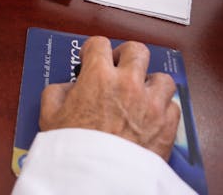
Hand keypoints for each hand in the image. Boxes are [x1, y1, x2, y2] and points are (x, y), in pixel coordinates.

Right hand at [39, 36, 180, 159]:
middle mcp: (128, 84)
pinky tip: (152, 116)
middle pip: (137, 50)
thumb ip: (56, 92)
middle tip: (120, 67)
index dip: (93, 50)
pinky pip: (173, 107)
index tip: (92, 58)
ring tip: (141, 93)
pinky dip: (164, 109)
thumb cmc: (75, 149)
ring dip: (151, 83)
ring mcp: (151, 104)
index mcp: (98, 77)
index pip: (100, 43)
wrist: (97, 180)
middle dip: (127, 55)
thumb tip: (67, 87)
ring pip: (162, 77)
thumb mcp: (49, 116)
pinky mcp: (167, 126)